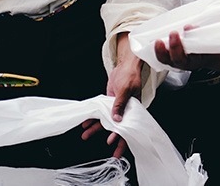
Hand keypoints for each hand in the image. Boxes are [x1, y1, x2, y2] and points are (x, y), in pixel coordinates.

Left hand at [81, 33, 141, 157]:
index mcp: (134, 109)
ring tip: (85, 135)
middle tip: (110, 153)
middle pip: (118, 128)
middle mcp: (126, 111)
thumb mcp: (125, 89)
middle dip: (112, 139)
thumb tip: (116, 119)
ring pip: (106, 121)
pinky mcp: (109, 102)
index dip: (121, 136)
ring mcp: (116, 107)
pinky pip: (101, 113)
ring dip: (96, 129)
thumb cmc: (130, 75)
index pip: (128, 126)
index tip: (112, 142)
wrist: (125, 65)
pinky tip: (86, 123)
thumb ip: (120, 105)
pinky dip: (93, 118)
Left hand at [155, 27, 219, 73]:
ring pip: (174, 63)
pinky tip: (157, 43)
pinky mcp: (182, 57)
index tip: (190, 29)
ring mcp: (189, 61)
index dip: (194, 44)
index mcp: (213, 57)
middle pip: (184, 62)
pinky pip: (169, 59)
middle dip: (177, 49)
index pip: (202, 53)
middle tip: (175, 34)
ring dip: (165, 53)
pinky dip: (162, 53)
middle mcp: (200, 62)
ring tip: (158, 41)